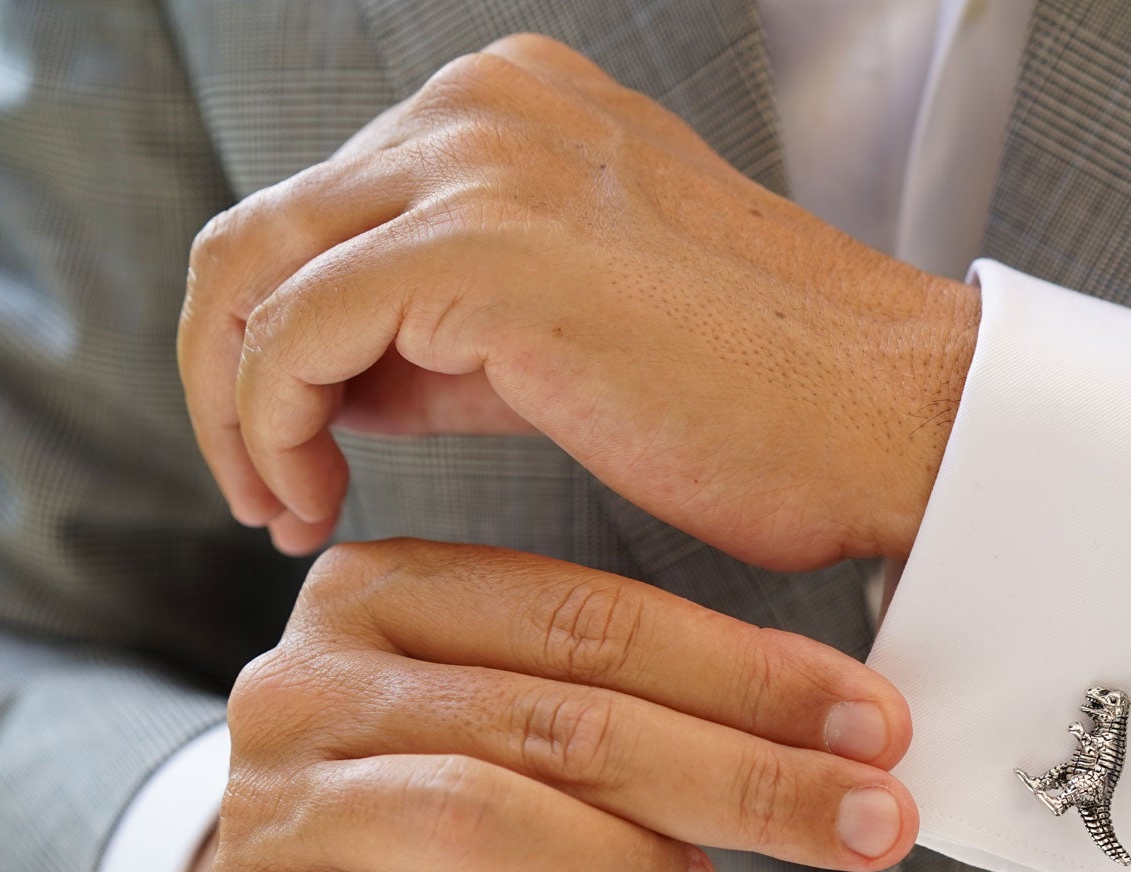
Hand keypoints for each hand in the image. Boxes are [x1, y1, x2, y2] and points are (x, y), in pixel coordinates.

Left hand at [178, 32, 980, 569]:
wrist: (896, 424)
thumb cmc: (773, 405)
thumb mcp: (577, 336)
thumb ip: (448, 333)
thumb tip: (329, 386)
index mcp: (518, 105)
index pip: (326, 207)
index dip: (282, 339)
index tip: (308, 453)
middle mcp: (486, 103)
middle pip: (266, 228)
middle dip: (234, 373)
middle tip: (270, 492)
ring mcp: (482, 161)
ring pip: (250, 271)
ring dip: (235, 407)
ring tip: (285, 508)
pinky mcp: (480, 250)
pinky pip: (292, 333)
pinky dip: (269, 426)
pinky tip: (312, 502)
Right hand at [178, 538, 914, 871]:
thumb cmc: (434, 818)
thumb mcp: (520, 733)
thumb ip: (639, 710)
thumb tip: (845, 736)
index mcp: (385, 594)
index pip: (591, 616)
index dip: (749, 674)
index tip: (876, 725)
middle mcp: (310, 684)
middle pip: (561, 718)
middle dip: (742, 775)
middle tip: (870, 820)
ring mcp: (272, 811)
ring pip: (481, 816)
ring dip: (628, 862)